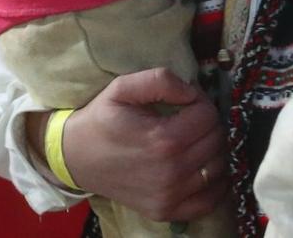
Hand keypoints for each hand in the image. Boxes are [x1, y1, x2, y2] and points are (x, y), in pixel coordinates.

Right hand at [53, 69, 227, 219]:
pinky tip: (202, 167)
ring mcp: (170, 196)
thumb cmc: (100, 119)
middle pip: (216, 140)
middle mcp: (171, 172)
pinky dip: (214, 183)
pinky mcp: (166, 212)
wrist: (75, 158)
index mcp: (163, 140)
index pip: (208, 115)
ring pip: (218, 167)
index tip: (185, 100)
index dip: (200, 101)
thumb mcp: (122, 87)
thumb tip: (192, 91)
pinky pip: (210, 201)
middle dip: (207, 123)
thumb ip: (160, 80)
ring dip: (212, 149)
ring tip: (193, 139)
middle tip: (189, 117)